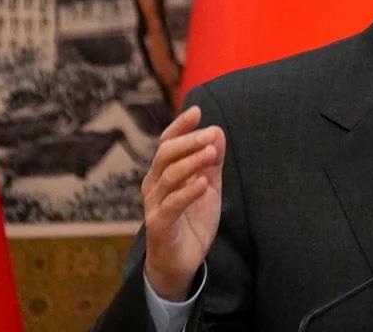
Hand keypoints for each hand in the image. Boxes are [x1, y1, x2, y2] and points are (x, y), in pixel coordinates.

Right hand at [142, 104, 224, 301]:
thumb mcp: (208, 186)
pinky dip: (188, 192)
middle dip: (189, 141)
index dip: (180, 126)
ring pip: (169, 176)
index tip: (197, 110)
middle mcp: (154, 184)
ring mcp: (154, 205)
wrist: (181, 261)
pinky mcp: (159, 225)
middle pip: (166, 154)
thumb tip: (217, 131)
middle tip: (211, 134)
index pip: (168, 142)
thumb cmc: (192, 219)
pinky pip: (171, 205)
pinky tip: (203, 184)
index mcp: (163, 172)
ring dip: (191, 162)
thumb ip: (212, 162)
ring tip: (212, 154)